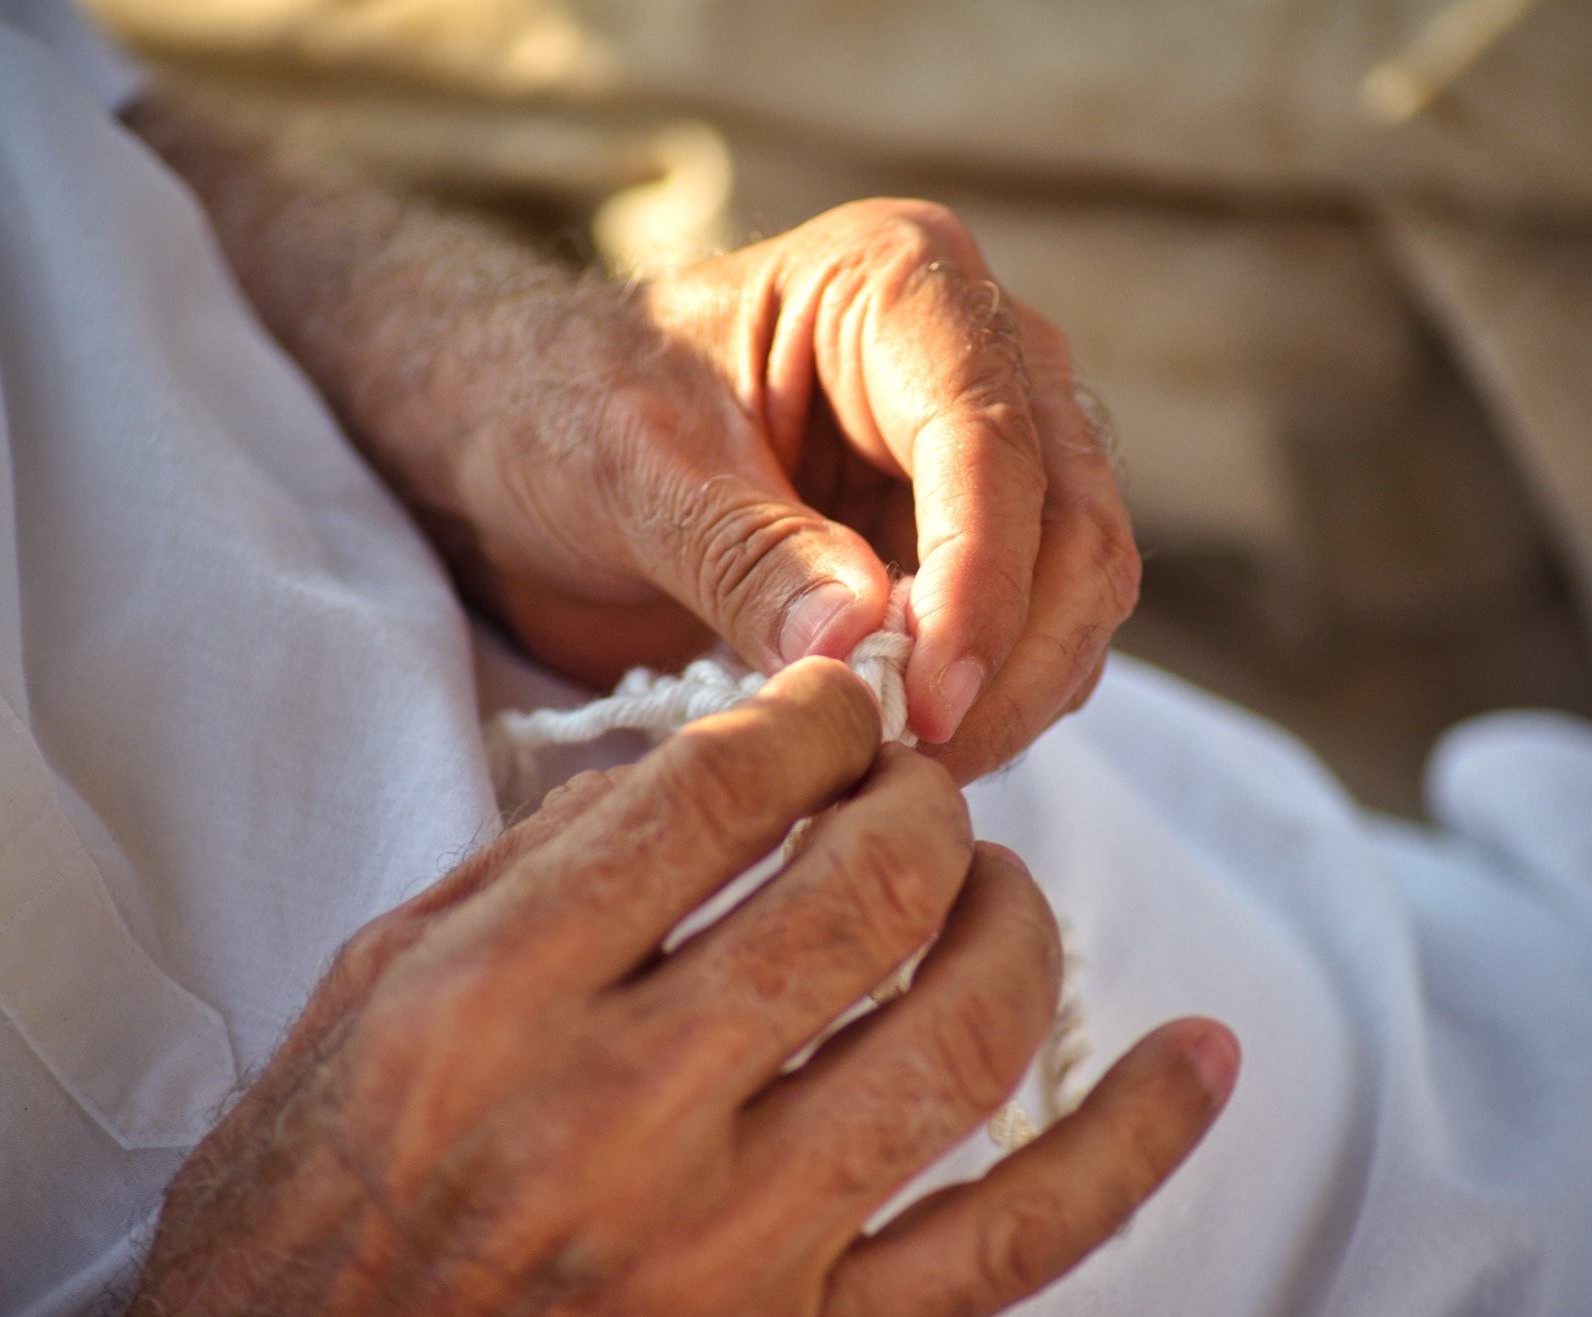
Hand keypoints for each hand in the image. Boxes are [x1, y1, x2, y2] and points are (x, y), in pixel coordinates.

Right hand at [120, 660, 1235, 1316]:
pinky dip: (1135, 1141)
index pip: (717, 793)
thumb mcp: (364, 1000)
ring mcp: (732, 1253)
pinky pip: (1017, 1238)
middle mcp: (618, 1121)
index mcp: (489, 1005)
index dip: (811, 715)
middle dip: (922, 800)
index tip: (837, 705)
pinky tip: (1202, 1055)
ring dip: (1012, 923)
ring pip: (963, 1036)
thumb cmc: (310, 1205)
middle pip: (868, 889)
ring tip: (988, 888)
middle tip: (914, 790)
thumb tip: (711, 766)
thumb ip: (532, 870)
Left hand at [464, 201, 1139, 780]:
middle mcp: (977, 352)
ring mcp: (985, 452)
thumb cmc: (556, 404)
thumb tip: (861, 647)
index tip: (930, 707)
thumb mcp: (627, 471)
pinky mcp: (967, 540)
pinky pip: (1028, 638)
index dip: (980, 586)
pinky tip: (896, 743)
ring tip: (892, 762)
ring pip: (1074, 595)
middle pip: (1072, 526)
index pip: (989, 443)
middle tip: (915, 762)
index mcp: (900, 279)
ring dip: (1008, 697)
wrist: (518, 431)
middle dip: (1011, 660)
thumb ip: (744, 554)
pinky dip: (986, 705)